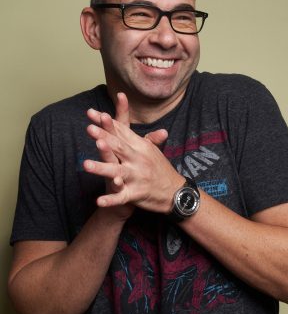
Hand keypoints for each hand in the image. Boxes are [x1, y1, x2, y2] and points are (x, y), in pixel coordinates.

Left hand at [84, 93, 182, 213]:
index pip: (121, 131)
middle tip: (90, 129)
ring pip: (116, 171)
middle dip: (104, 137)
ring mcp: (136, 177)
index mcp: (140, 146)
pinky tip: (98, 201)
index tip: (91, 113)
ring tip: (86, 164)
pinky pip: (121, 197)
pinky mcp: (136, 194)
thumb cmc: (159, 168)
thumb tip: (131, 118)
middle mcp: (138, 159)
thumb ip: (133, 132)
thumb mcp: (151, 149)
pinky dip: (111, 200)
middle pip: (118, 146)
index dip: (107, 122)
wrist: (174, 193)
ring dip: (102, 168)